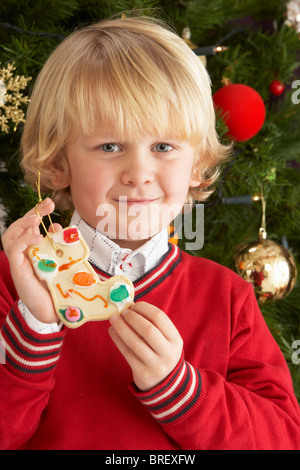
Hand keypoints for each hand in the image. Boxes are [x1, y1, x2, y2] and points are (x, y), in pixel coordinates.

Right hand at [1, 198, 61, 323]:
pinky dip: (24, 240)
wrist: (56, 308)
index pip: (30, 225)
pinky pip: (14, 249)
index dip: (38, 212)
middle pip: (19, 227)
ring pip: (10, 235)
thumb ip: (59, 243)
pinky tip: (37, 237)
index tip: (51, 203)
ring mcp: (20, 261)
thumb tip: (57, 226)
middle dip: (32, 213)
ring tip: (37, 220)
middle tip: (48, 205)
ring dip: (23, 224)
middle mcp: (24, 253)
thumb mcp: (62, 259)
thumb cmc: (59, 284)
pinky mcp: (18, 269)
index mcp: (34, 248)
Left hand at [108, 301, 182, 390]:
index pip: (159, 317)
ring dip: (121, 328)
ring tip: (113, 319)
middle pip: (148, 330)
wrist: (164, 382)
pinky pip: (127, 353)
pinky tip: (112, 331)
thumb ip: (151, 323)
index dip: (143, 308)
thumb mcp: (164, 339)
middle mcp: (168, 353)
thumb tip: (129, 306)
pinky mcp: (143, 373)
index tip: (133, 305)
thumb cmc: (160, 352)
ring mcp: (156, 365)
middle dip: (132, 318)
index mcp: (175, 339)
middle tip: (122, 312)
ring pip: (135, 343)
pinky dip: (117, 340)